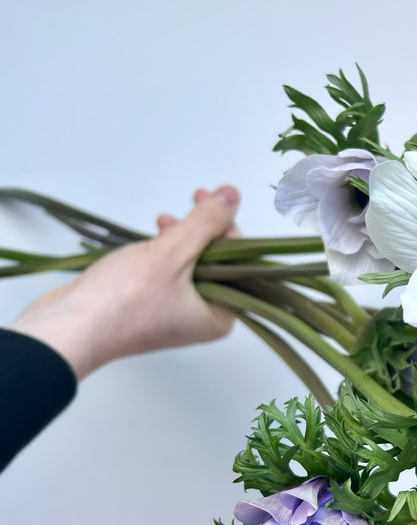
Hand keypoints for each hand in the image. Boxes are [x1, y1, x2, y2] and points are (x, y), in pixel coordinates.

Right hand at [8, 186, 240, 379]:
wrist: (68, 329)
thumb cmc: (123, 300)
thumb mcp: (173, 254)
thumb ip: (206, 223)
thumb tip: (233, 195)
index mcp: (220, 316)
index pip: (239, 265)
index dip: (228, 229)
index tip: (216, 200)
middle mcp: (202, 319)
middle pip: (217, 264)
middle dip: (205, 230)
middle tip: (196, 198)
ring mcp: (174, 315)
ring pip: (190, 266)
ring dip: (183, 237)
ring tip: (166, 219)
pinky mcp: (148, 307)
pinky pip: (167, 274)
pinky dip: (163, 252)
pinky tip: (153, 234)